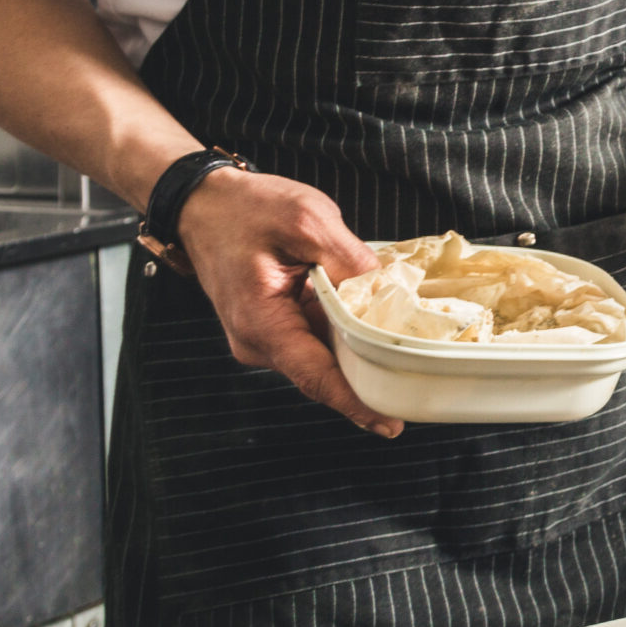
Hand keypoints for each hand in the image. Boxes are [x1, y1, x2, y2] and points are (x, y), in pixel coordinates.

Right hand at [175, 169, 402, 436]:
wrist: (204, 203)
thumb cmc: (245, 209)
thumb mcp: (307, 221)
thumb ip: (350, 260)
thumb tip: (386, 292)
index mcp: (261, 322)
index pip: (315, 377)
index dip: (356, 402)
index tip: (390, 423)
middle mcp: (260, 342)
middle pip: (325, 373)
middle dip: (371, 377)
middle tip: (421, 380)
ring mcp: (267, 337)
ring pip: (326, 356)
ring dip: (362, 352)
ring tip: (408, 345)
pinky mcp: (276, 327)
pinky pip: (318, 339)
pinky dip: (347, 334)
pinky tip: (377, 321)